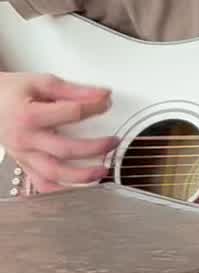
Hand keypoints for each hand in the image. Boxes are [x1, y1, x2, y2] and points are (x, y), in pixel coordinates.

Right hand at [0, 72, 115, 194]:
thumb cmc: (11, 92)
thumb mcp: (41, 82)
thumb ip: (73, 90)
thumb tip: (102, 95)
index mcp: (30, 115)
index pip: (71, 113)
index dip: (94, 108)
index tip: (106, 103)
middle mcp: (26, 139)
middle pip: (65, 149)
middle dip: (95, 148)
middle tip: (113, 142)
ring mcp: (24, 155)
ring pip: (54, 174)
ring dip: (82, 177)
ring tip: (103, 171)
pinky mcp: (24, 164)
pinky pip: (42, 184)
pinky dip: (61, 190)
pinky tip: (80, 188)